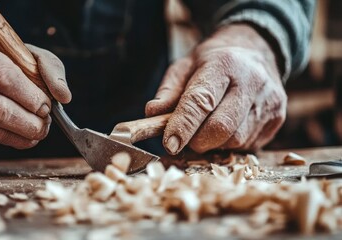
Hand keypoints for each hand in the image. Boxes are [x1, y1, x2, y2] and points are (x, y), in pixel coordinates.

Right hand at [0, 31, 70, 148]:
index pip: (4, 77)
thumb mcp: (24, 52)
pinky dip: (3, 139)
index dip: (31, 98)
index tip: (47, 108)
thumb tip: (64, 97)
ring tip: (36, 132)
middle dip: (29, 124)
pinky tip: (13, 132)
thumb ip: (49, 69)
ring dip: (20, 137)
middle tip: (45, 126)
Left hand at [146, 24, 286, 153]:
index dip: (183, 126)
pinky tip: (227, 128)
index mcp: (224, 64)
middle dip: (197, 141)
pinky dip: (230, 144)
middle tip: (186, 137)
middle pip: (221, 128)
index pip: (201, 101)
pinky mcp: (278, 118)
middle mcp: (252, 81)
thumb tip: (152, 114)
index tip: (169, 144)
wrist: (256, 50)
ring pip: (235, 141)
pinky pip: (248, 145)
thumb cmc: (214, 62)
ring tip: (207, 129)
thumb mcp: (185, 66)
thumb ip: (168, 91)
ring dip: (214, 144)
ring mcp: (270, 101)